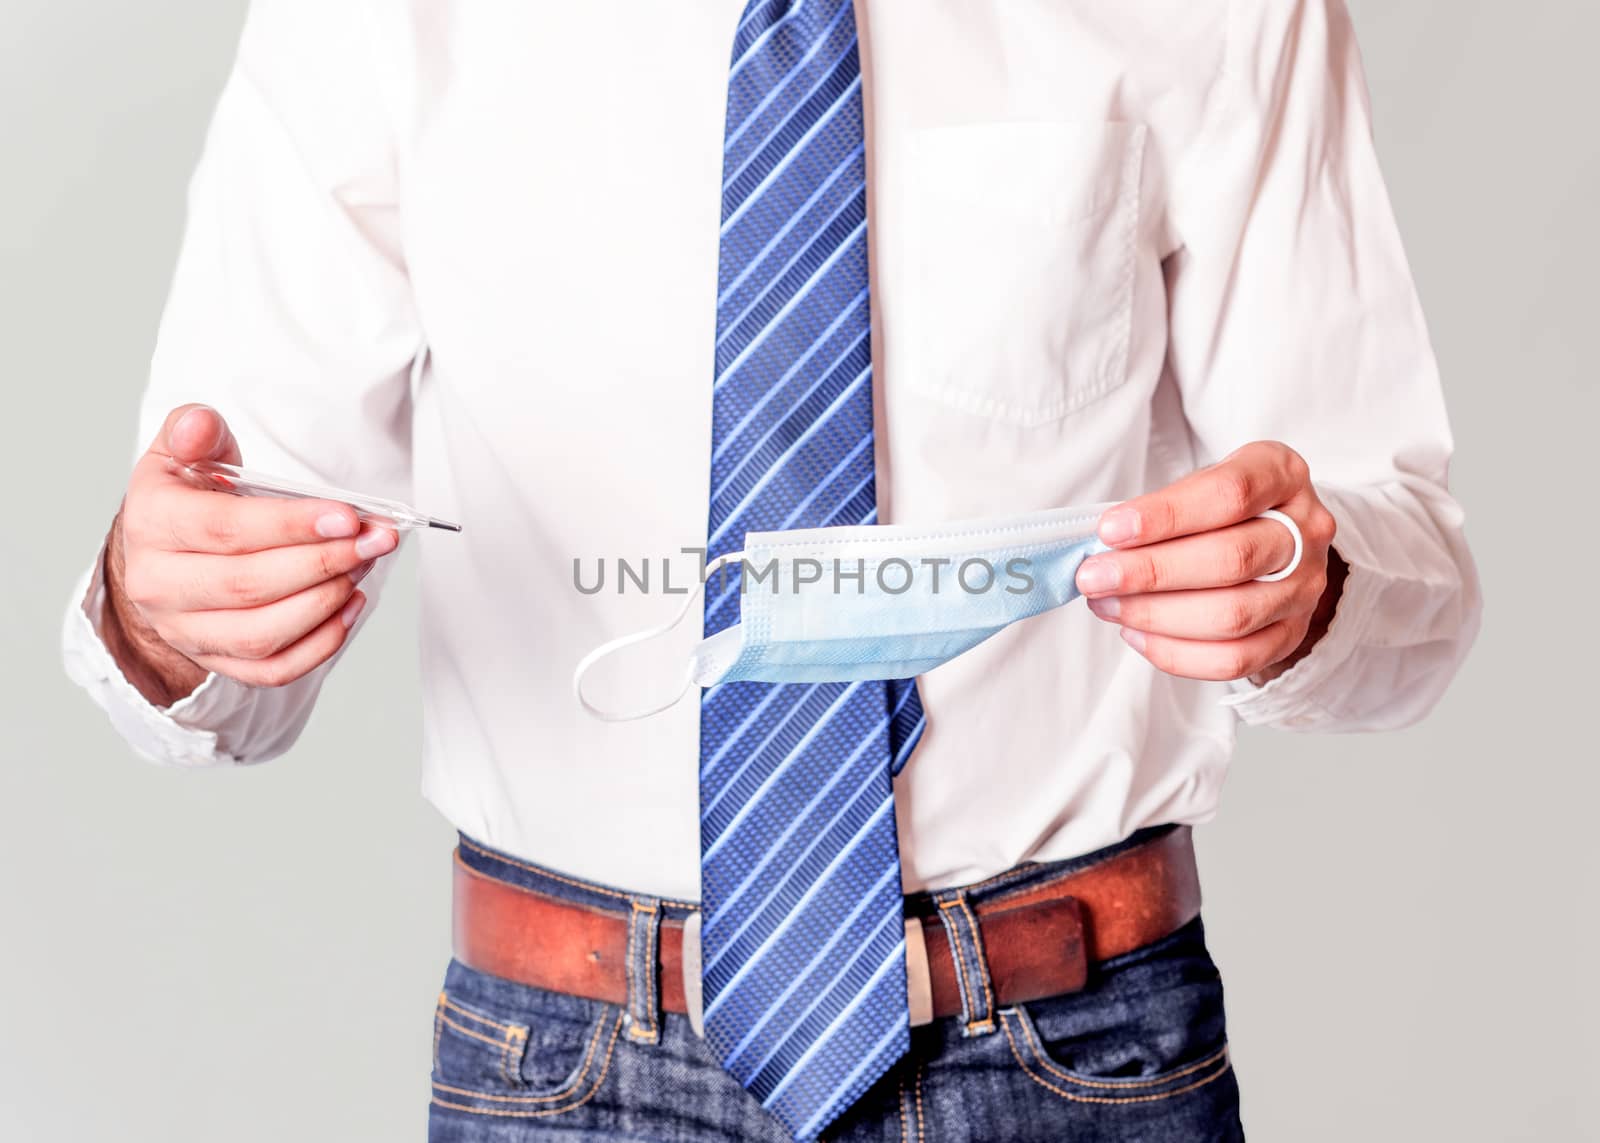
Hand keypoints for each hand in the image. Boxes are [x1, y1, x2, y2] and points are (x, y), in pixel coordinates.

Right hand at [102, 404, 398, 702]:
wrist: (165, 553)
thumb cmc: (187, 498)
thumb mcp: (183, 452)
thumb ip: (197, 432)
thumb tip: (200, 424)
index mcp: (151, 524)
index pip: (225, 530)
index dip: (291, 525)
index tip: (347, 517)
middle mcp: (158, 585)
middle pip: (248, 585)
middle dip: (324, 562)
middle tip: (375, 539)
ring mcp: (185, 630)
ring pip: (262, 633)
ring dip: (326, 601)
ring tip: (363, 564)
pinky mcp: (215, 660)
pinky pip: (272, 670)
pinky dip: (320, 644)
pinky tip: (349, 605)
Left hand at [1075, 441, 1344, 683]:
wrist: (1269, 539)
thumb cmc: (1219, 506)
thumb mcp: (1197, 483)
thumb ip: (1161, 508)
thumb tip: (1103, 547)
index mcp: (1281, 475)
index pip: (1230, 494)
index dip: (1165, 515)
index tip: (1109, 530)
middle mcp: (1307, 531)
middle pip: (1231, 559)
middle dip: (1150, 572)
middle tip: (1093, 577)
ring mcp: (1306, 588)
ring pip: (1232, 616)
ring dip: (1155, 616)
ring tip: (1105, 605)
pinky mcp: (1292, 634)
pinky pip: (1235, 660)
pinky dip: (1176, 653)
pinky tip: (1135, 634)